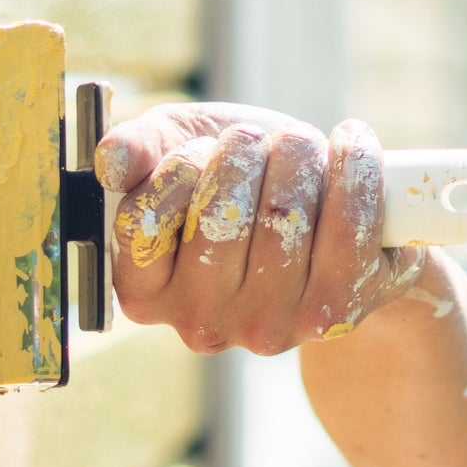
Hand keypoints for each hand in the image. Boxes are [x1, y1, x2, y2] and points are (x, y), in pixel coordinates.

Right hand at [93, 102, 422, 353]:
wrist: (321, 209)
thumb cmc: (238, 179)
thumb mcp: (177, 150)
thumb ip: (138, 149)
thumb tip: (112, 162)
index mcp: (146, 292)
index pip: (145, 224)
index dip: (181, 167)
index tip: (203, 148)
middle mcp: (202, 323)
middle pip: (221, 216)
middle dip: (245, 151)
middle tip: (255, 139)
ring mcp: (271, 327)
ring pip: (284, 217)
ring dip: (298, 153)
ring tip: (300, 145)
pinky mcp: (336, 313)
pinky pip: (349, 229)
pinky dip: (354, 167)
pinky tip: (349, 143)